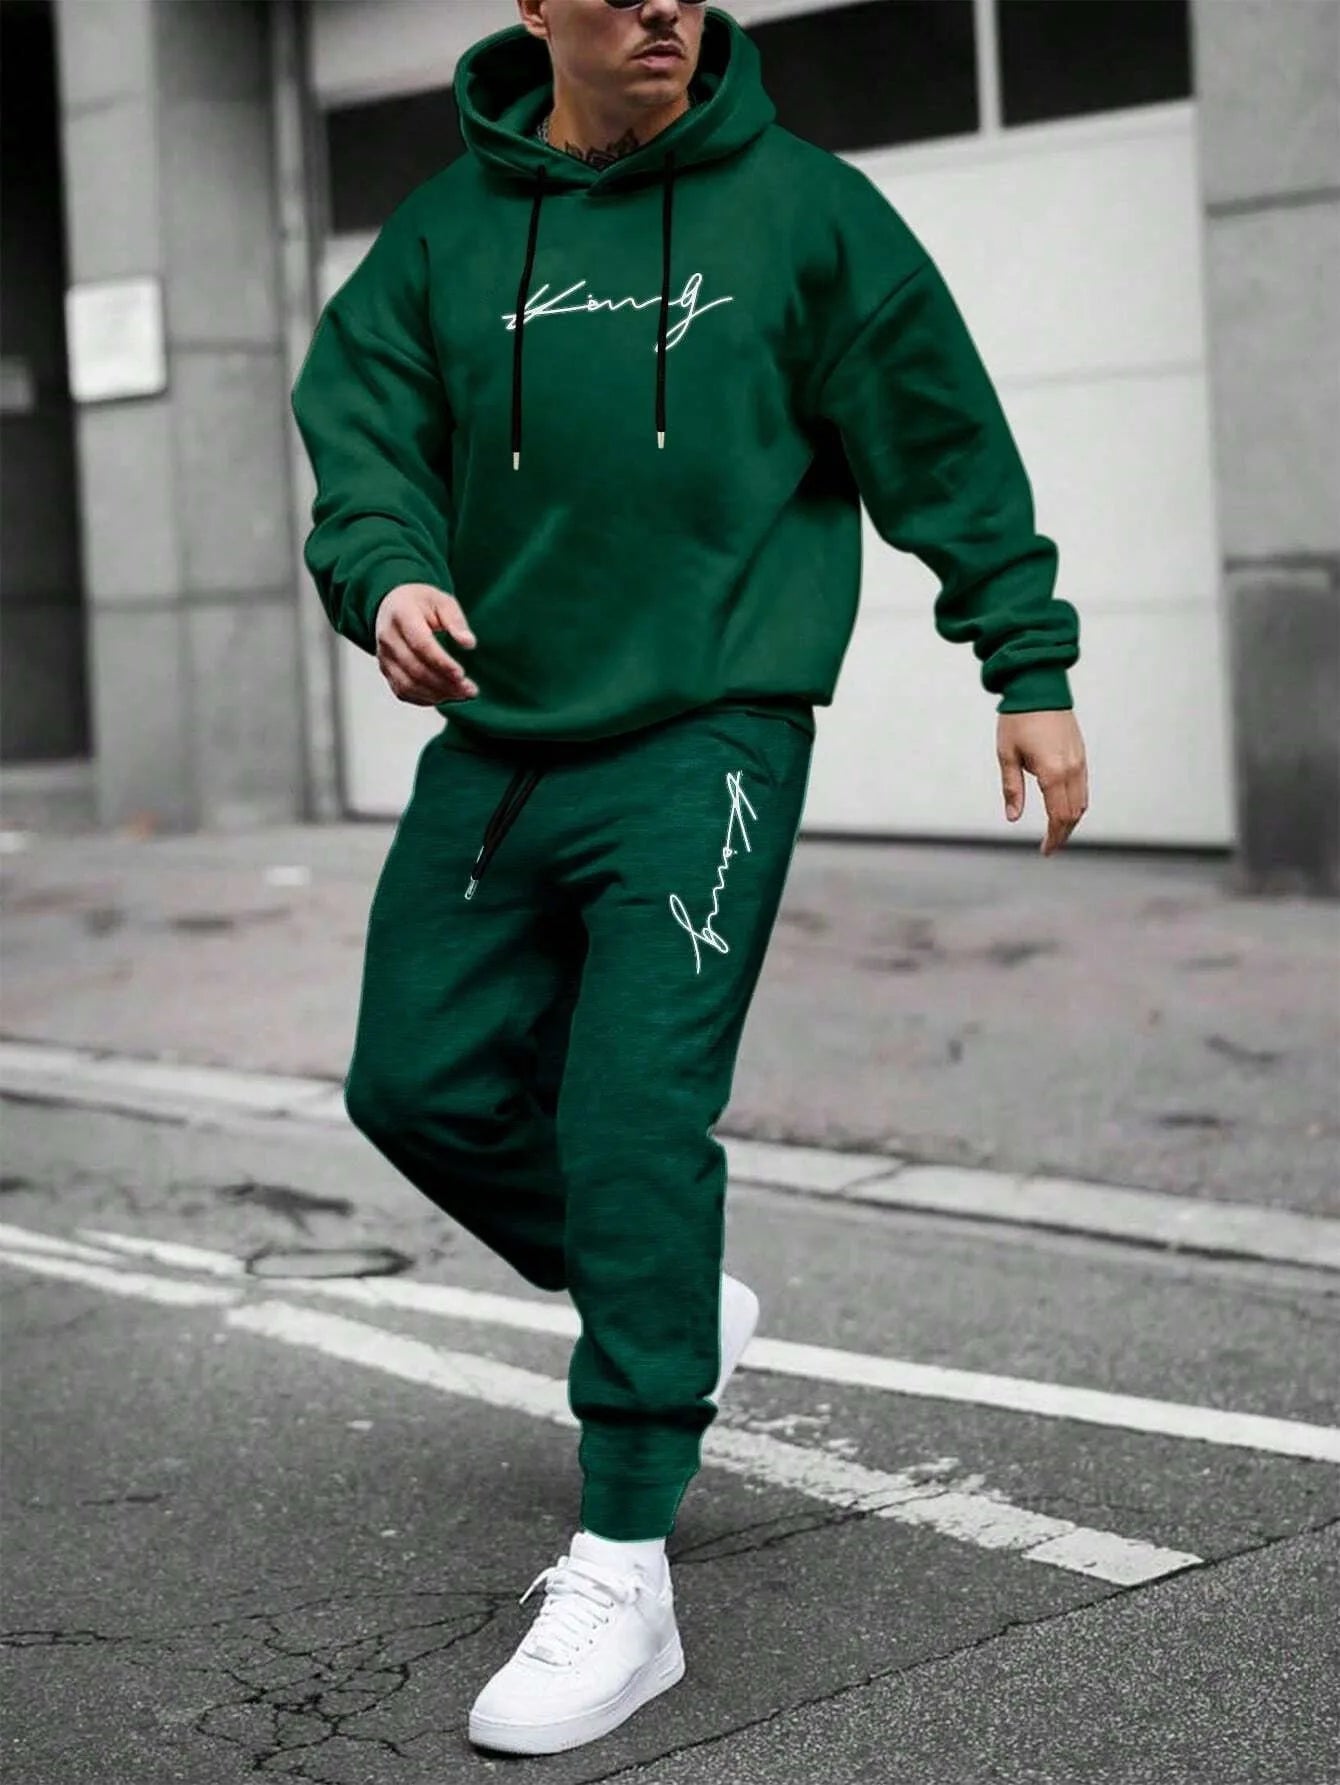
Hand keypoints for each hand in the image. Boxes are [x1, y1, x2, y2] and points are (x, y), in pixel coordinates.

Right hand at [373, 583, 478, 705]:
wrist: (394, 606)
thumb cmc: (422, 603)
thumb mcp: (442, 601)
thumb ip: (456, 621)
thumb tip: (469, 643)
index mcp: (401, 615)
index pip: (421, 644)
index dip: (441, 662)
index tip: (461, 674)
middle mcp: (388, 638)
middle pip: (415, 669)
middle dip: (444, 684)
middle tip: (470, 690)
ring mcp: (384, 657)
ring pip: (408, 685)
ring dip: (437, 694)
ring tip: (462, 694)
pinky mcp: (386, 671)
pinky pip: (403, 692)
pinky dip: (425, 699)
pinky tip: (445, 696)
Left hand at [997, 709, 1088, 854]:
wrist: (1038, 686)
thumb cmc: (1018, 719)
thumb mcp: (1007, 755)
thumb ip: (1012, 789)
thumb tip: (1013, 817)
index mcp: (1052, 772)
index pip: (1059, 817)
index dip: (1054, 838)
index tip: (1045, 851)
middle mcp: (1071, 769)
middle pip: (1073, 813)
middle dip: (1063, 834)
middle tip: (1050, 847)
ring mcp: (1079, 761)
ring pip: (1082, 802)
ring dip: (1070, 820)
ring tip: (1056, 832)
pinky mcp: (1080, 753)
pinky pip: (1083, 786)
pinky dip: (1075, 803)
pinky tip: (1063, 808)